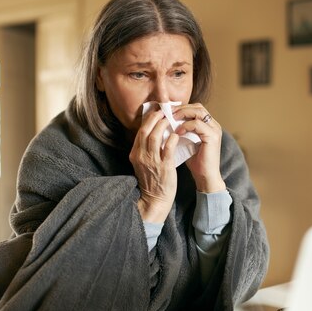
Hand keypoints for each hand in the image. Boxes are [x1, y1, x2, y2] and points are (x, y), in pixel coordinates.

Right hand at [130, 108, 179, 222]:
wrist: (155, 199)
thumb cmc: (152, 181)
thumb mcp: (143, 163)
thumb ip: (146, 149)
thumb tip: (154, 133)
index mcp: (135, 154)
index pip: (140, 132)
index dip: (148, 120)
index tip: (156, 112)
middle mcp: (141, 156)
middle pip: (145, 131)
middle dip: (154, 118)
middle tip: (164, 111)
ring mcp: (152, 161)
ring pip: (155, 137)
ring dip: (163, 125)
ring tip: (171, 119)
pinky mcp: (164, 167)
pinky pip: (167, 148)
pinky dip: (172, 138)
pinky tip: (177, 134)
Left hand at [173, 104, 225, 192]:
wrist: (205, 178)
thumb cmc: (195, 162)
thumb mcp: (186, 142)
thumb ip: (181, 131)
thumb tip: (165, 122)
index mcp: (208, 125)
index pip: (195, 109)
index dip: (181, 108)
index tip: (167, 112)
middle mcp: (214, 125)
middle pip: (197, 107)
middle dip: (180, 108)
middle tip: (167, 113)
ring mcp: (215, 130)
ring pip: (198, 112)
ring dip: (182, 114)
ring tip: (170, 120)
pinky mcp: (213, 137)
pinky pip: (197, 124)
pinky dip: (185, 126)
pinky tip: (177, 132)